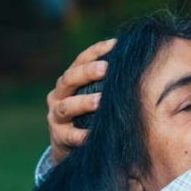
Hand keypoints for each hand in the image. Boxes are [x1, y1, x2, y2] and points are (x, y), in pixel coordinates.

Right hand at [45, 39, 114, 163]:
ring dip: (84, 102)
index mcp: (68, 81)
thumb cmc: (86, 115)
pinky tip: (93, 134)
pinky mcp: (59, 137)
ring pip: (67, 106)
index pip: (80, 61)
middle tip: (106, 68)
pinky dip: (81, 135)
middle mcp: (58, 95)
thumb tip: (134, 61)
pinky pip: (70, 136)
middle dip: (87, 72)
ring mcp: (56, 116)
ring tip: (100, 101)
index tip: (115, 44)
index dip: (96, 51)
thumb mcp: (91, 95)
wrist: (67, 146)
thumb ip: (105, 82)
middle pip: (69, 79)